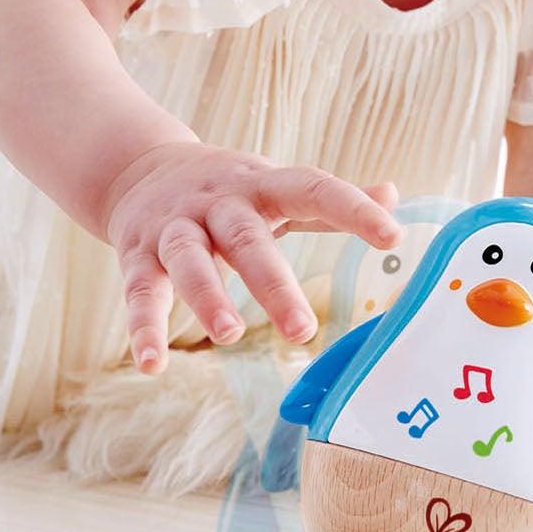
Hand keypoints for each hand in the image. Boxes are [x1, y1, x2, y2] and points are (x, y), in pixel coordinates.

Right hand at [102, 141, 400, 372]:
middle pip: (246, 238)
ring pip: (189, 259)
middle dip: (273, 283)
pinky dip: (144, 327)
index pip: (313, 189)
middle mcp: (218, 202)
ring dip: (208, 297)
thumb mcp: (275, 185)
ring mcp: (175, 227)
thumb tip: (394, 193)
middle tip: (303, 330)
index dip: (354, 209)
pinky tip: (152, 364)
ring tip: (232, 334)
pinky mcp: (138, 254)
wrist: (139, 167)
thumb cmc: (226, 188)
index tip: (392, 236)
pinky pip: (139, 291)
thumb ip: (328, 199)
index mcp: (262, 185)